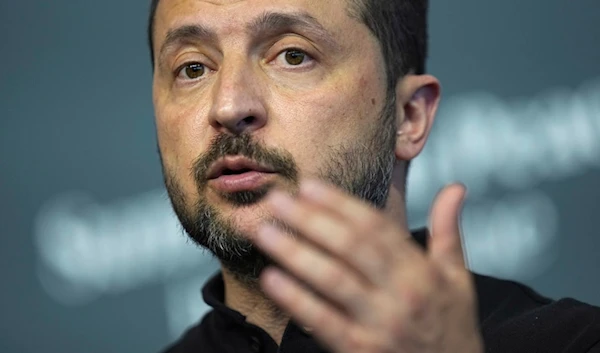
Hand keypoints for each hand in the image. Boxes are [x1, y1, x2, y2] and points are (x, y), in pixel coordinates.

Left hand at [253, 180, 482, 352]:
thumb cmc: (450, 325)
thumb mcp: (458, 279)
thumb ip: (448, 232)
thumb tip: (455, 188)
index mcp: (421, 271)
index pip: (375, 228)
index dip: (340, 204)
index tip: (308, 186)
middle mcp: (401, 293)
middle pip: (349, 246)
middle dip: (309, 219)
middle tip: (276, 199)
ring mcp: (379, 323)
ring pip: (332, 278)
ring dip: (294, 252)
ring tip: (263, 231)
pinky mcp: (359, 350)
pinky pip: (322, 320)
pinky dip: (295, 299)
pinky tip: (271, 278)